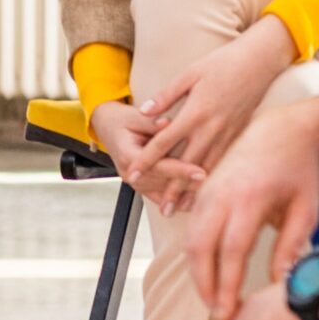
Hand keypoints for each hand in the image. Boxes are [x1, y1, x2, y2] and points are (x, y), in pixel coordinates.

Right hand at [92, 100, 204, 215]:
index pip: (157, 166)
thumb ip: (151, 122)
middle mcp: (129, 172)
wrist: (108, 128)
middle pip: (161, 183)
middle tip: (209, 183)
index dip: (179, 170)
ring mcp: (134, 181)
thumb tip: (168, 123)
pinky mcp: (140, 184)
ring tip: (205, 193)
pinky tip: (189, 203)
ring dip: (181, 194)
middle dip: (185, 184)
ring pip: (160, 192)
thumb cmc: (122, 121)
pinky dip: (173, 199)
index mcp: (127, 155)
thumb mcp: (134, 116)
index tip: (199, 172)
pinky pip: (157, 195)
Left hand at [127, 17, 298, 201]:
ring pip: (208, 167)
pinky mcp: (240, 135)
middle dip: (173, 188)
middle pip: (187, 163)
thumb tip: (144, 112)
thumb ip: (166, 96)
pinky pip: (224, 161)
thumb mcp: (190, 74)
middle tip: (163, 209)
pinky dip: (215, 179)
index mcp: (196, 112)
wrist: (261, 60)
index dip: (147, 159)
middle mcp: (212, 128)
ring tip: (184, 208)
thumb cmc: (224, 63)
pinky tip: (208, 191)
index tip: (133, 173)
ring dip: (195, 190)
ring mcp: (228, 133)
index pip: (165, 142)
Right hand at [186, 97, 318, 319]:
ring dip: (198, 274)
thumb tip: (280, 283)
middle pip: (201, 248)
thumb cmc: (299, 172)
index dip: (228, 284)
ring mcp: (207, 192)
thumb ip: (291, 246)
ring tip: (214, 299)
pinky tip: (210, 275)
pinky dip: (196, 256)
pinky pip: (192, 230)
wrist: (281, 132)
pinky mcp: (202, 193)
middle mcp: (222, 194)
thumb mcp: (306, 209)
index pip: (232, 249)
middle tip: (218, 313)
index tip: (230, 311)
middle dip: (205, 285)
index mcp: (250, 197)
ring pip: (191, 241)